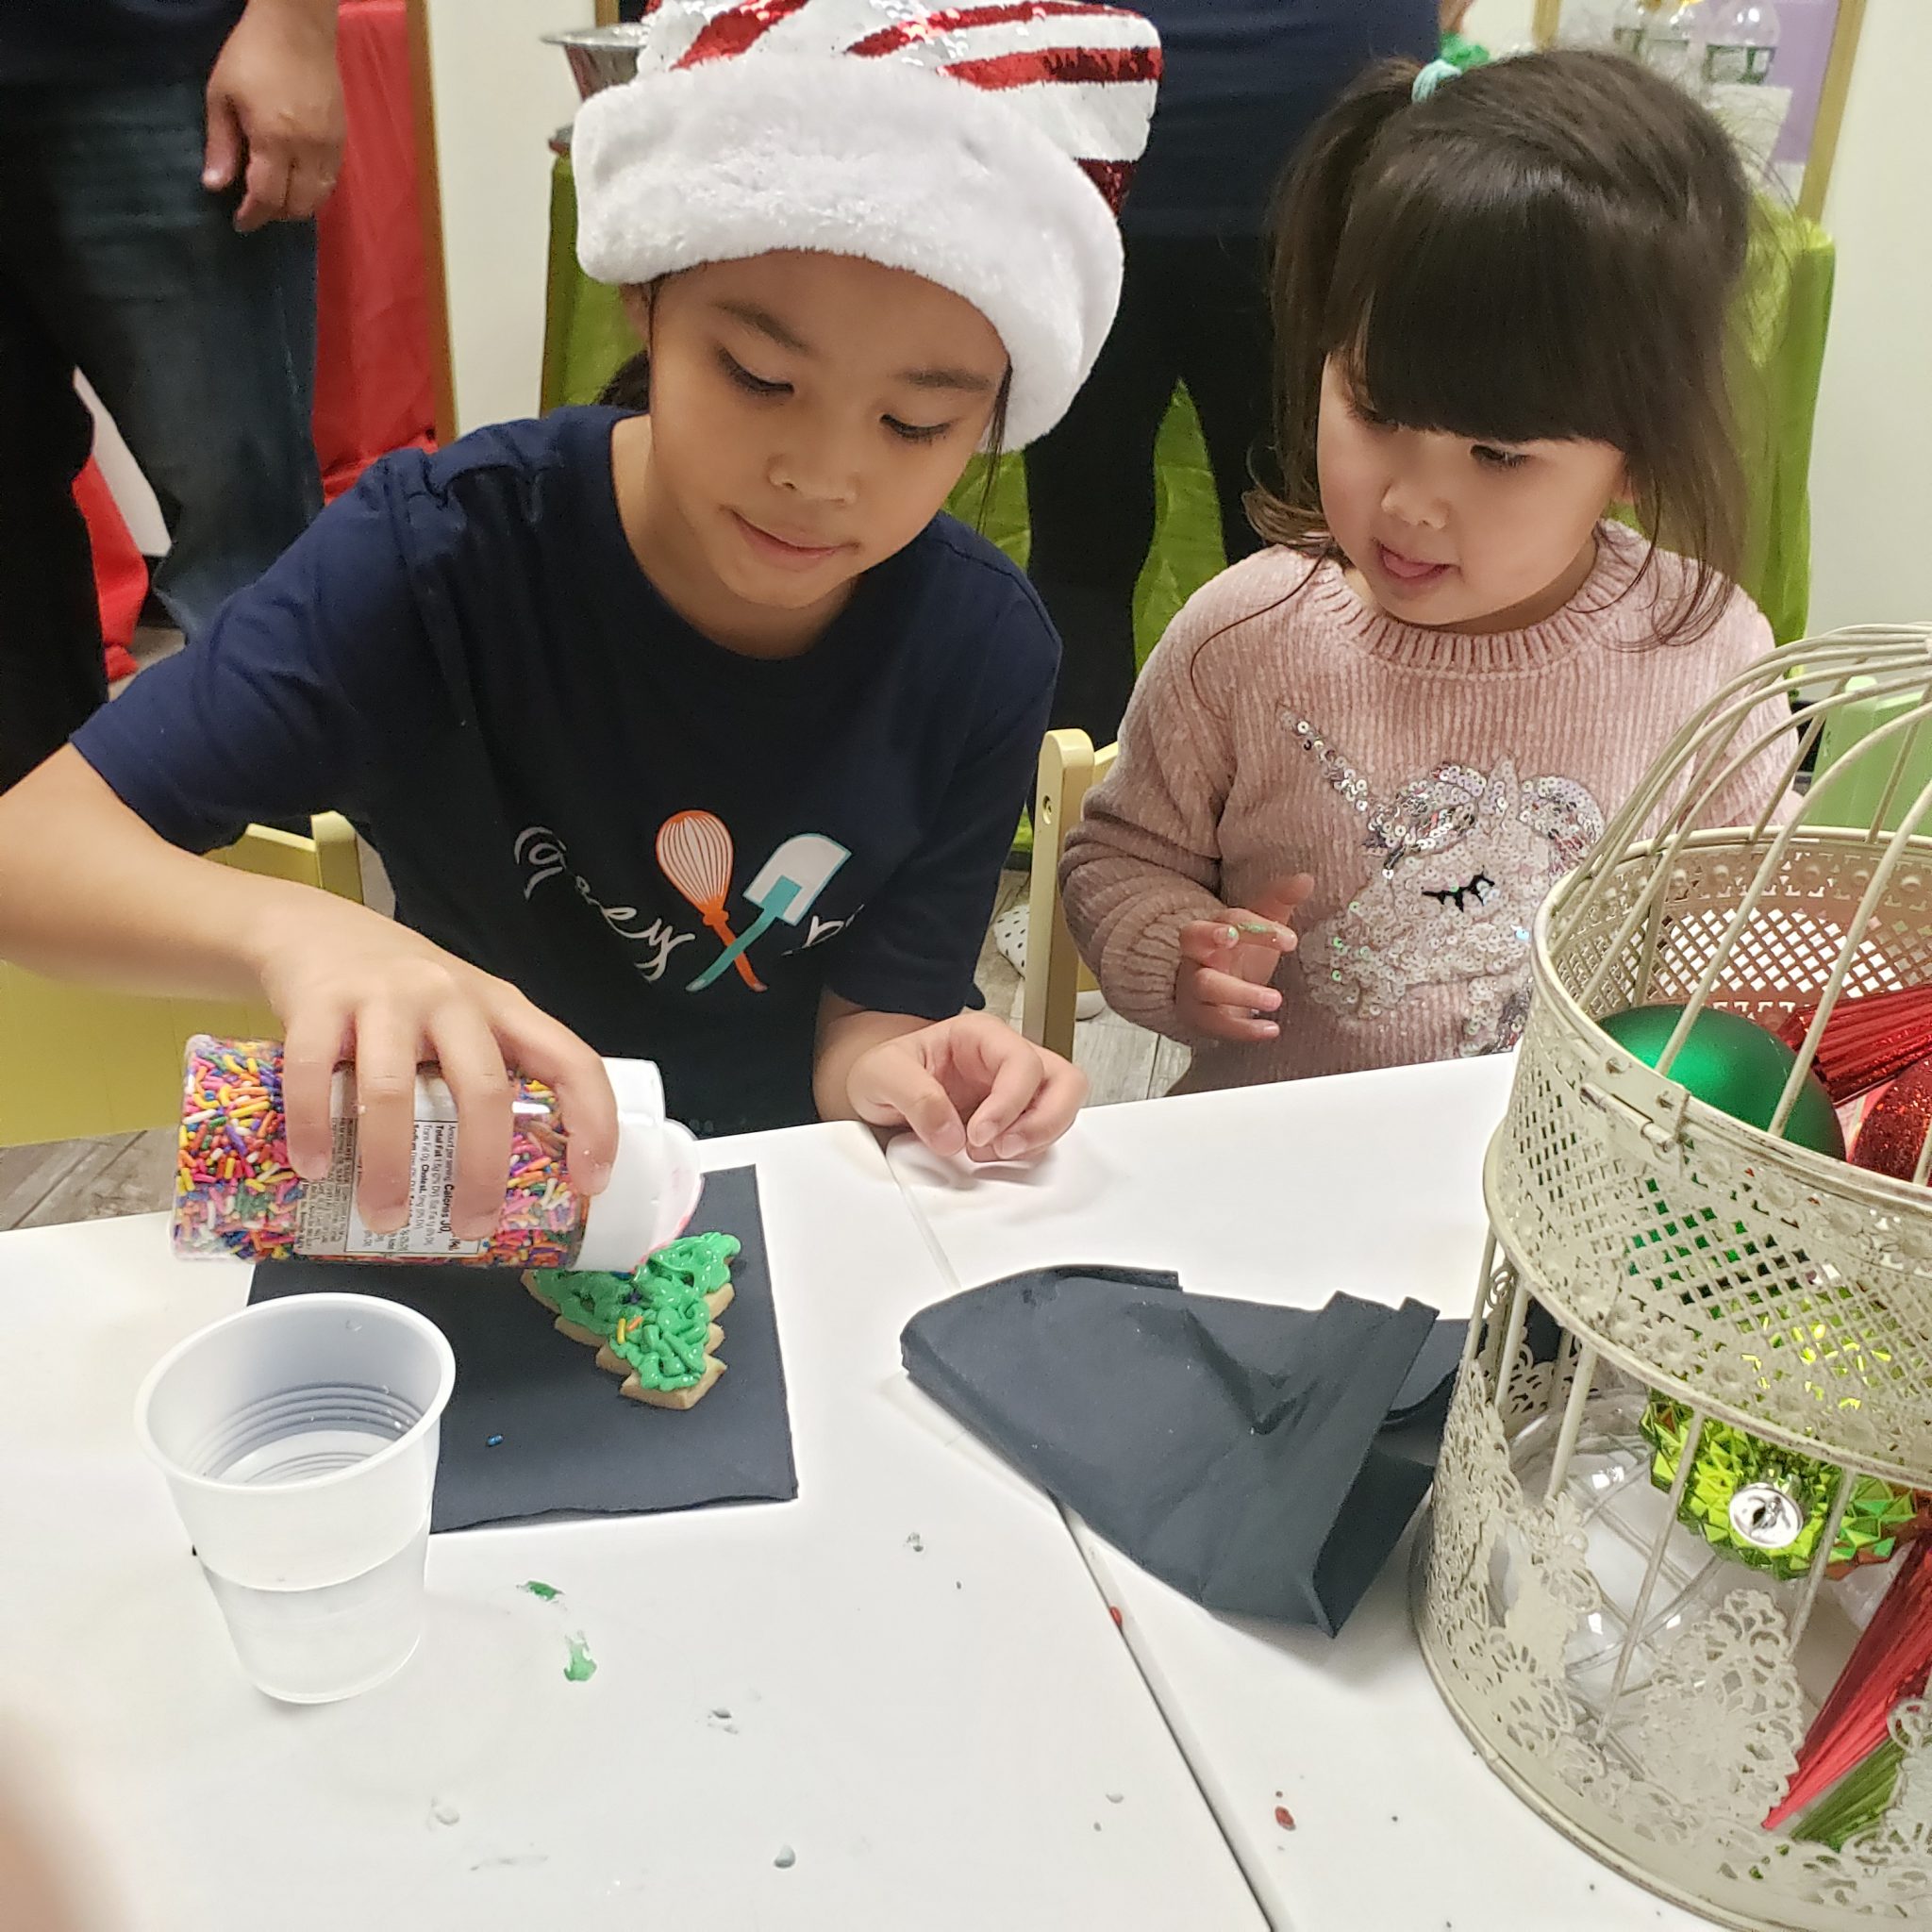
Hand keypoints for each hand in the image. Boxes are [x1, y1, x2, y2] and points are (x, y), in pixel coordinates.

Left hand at [203, 0, 344, 230]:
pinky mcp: (342, 140)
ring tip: (278, 197)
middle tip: (257, 207)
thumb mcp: (221, 95)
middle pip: (298, 205)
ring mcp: (330, 147)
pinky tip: (298, 180)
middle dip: (276, 213)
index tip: (240, 222)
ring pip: (319, 198)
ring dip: (298, 206)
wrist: (298, 28)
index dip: (253, 215)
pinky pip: (331, 181)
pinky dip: (313, 190)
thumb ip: (221, 144)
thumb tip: (215, 185)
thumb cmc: (252, 55)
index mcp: (275, 139)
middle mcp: (308, 150)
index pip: (268, 196)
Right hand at [255, 897, 615, 1238]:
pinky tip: (315, 1168)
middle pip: (483, 1090)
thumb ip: (484, 1070)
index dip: (593, 1122)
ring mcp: (385, 997)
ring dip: (390, 1167)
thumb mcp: (463, 1015)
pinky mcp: (320, 1002)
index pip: (572, 1062)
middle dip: (481, 1171)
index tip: (590, 1183)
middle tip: (471, 1227)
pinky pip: (313, 1074)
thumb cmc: (402, 991)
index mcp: (502, 1008)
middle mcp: (451, 998)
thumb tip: (508, 1175)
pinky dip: (313, 1129)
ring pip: (394, 1092)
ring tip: (386, 1217)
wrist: (313, 928)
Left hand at [845, 1012, 1086, 1160]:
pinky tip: (994, 1156)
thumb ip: (915, 1097)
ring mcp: (1017, 1090)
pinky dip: (1029, 1151)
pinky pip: (1044, 1134)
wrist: (873, 1092)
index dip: (1009, 1102)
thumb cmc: (884, 1071)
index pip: (1021, 1061)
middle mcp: (1006, 1059)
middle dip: (1044, 1121)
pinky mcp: (1015, 1119)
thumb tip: (951, 1134)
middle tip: (1005, 1149)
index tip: (979, 1135)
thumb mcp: (881, 1074)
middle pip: (1065, 1080)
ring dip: (1039, 1138)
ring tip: (994, 1154)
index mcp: (981, 1036)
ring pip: (1064, 1107)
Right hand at [1174, 875, 1314, 1043]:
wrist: (1213, 997)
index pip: (1229, 918)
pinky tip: (1271, 1030)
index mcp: (1215, 927)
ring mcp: (1194, 985)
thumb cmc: (1240, 956)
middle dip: (1211, 935)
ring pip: (1205, 984)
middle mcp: (1198, 953)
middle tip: (1233, 940)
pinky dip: (1243, 1029)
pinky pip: (1214, 1022)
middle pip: (1194, 937)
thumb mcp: (1260, 926)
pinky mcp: (1199, 1016)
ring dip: (1239, 992)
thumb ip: (1279, 901)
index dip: (1256, 927)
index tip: (1291, 941)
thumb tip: (1306, 878)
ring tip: (1276, 1000)